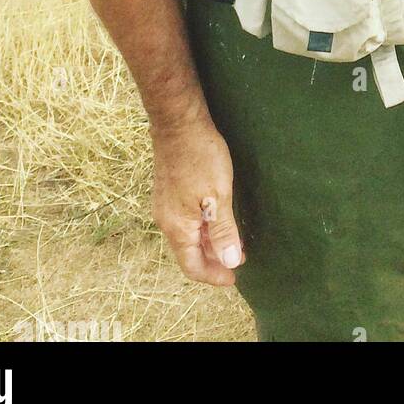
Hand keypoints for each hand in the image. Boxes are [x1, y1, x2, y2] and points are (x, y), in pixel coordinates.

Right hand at [151, 118, 245, 284]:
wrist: (178, 123)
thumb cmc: (200, 156)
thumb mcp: (219, 195)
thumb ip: (224, 231)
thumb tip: (229, 262)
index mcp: (177, 227)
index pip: (192, 266)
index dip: (213, 276)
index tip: (233, 279)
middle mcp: (165, 220)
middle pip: (189, 252)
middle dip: (213, 260)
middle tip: (238, 260)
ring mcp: (164, 205)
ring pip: (187, 236)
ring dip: (209, 243)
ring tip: (232, 243)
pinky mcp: (168, 192)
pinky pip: (185, 221)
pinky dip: (202, 227)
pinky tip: (217, 219)